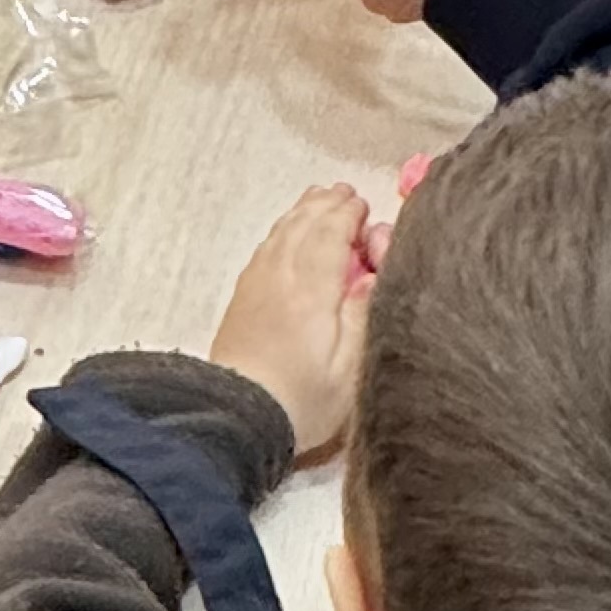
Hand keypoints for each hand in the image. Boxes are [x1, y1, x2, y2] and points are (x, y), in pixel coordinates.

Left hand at [210, 183, 378, 461]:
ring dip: (302, 212)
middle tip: (345, 194)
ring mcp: (256, 284)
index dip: (347, 214)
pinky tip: (287, 235)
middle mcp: (280, 275)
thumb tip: (372, 274)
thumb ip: (364, 313)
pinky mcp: (241, 298)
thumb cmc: (303, 398)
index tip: (362, 204)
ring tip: (319, 200)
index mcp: (312, 287)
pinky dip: (282, 231)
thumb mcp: (351, 366)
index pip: (330, 233)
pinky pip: (265, 249)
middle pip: (303, 224)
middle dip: (326, 205)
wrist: (238, 417)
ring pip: (281, 233)